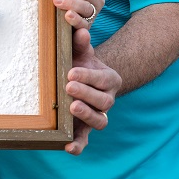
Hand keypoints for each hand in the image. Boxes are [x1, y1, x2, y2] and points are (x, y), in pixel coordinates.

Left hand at [64, 27, 120, 155]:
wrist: (78, 82)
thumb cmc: (78, 65)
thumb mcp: (80, 54)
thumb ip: (80, 44)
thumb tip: (81, 31)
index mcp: (110, 81)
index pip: (103, 80)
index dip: (89, 77)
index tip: (70, 72)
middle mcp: (107, 100)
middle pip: (104, 101)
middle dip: (86, 94)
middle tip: (68, 86)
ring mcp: (98, 116)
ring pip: (100, 121)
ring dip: (87, 115)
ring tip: (71, 107)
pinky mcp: (85, 131)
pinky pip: (85, 140)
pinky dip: (78, 145)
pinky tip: (68, 147)